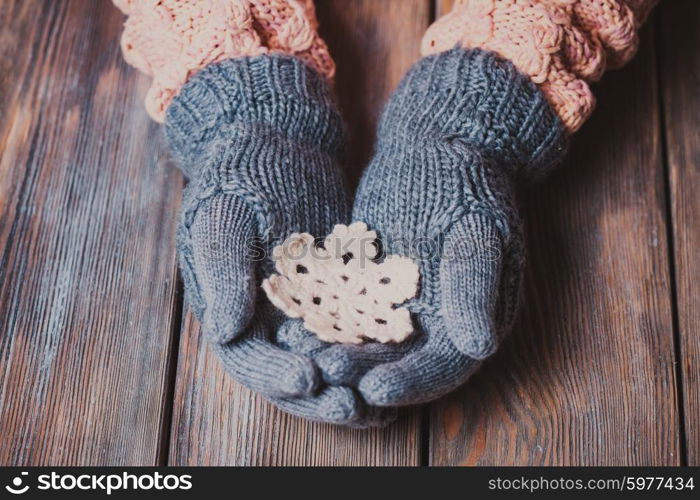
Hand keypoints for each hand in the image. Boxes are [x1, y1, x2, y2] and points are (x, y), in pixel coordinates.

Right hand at [167, 54, 391, 424]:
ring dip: (352, 386)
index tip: (308, 380)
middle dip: (321, 396)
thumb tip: (225, 331)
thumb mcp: (223, 218)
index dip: (276, 374)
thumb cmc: (239, 177)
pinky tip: (400, 367)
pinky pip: (357, 332)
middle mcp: (267, 321)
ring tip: (384, 406)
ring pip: (328, 361)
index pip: (249, 358)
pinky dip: (374, 353)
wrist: (278, 145)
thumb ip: (223, 272)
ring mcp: (305, 311)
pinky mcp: (339, 295)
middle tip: (355, 408)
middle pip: (292, 373)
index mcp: (230, 310)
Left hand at [281, 48, 566, 406]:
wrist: (434, 145)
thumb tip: (480, 346)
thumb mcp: (478, 230)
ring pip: (366, 343)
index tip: (376, 390)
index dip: (412, 382)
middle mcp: (436, 321)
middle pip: (400, 364)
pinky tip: (292, 326)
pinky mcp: (367, 285)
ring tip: (303, 359)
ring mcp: (399, 304)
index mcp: (473, 317)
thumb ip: (474, 285)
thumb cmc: (465, 184)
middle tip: (328, 377)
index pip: (444, 366)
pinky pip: (343, 311)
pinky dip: (322, 322)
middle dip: (365, 374)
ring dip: (338, 355)